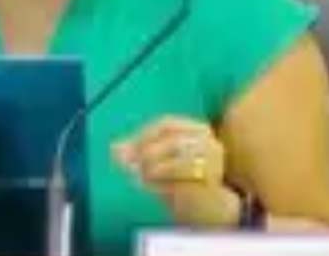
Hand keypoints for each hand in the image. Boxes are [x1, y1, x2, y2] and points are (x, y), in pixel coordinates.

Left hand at [113, 115, 241, 228]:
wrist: (210, 206)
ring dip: (152, 169)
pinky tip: (147, 186)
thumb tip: (114, 148)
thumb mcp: (160, 159)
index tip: (123, 148)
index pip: (167, 124)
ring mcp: (214, 163)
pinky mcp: (211, 185)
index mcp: (198, 129)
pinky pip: (181, 183)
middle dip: (145, 152)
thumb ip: (139, 152)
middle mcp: (210, 142)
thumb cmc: (182, 177)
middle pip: (172, 141)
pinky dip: (160, 185)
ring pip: (177, 162)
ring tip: (136, 176)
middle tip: (125, 163)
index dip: (143, 134)